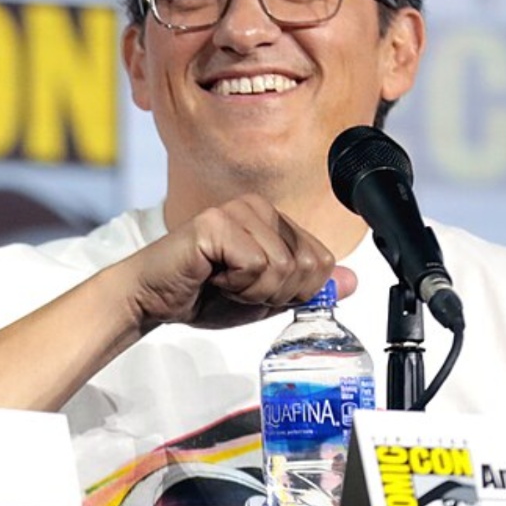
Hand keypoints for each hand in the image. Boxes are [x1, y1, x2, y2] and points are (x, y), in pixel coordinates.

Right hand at [127, 195, 352, 332]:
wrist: (152, 299)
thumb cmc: (201, 294)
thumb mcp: (267, 297)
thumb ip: (308, 287)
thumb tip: (353, 281)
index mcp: (274, 220)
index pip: (322, 261)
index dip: (294, 291)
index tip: (255, 289)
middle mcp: (258, 207)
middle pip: (307, 264)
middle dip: (275, 292)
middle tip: (235, 286)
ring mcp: (237, 210)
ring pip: (283, 267)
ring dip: (252, 291)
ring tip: (220, 281)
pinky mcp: (216, 222)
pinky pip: (255, 265)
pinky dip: (235, 284)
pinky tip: (209, 275)